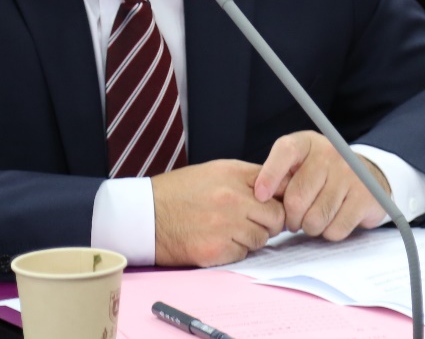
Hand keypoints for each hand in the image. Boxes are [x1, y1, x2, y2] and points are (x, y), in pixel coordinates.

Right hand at [151, 160, 284, 266]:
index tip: (273, 204)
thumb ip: (246, 178)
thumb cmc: (179, 193)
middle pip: (276, 216)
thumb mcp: (213, 171)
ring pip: (261, 238)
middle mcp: (232, 198)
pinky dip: (234, 251)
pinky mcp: (216, 250)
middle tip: (253, 222)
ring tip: (229, 230)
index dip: (278, 198)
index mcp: (233, 174)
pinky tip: (217, 241)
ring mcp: (225, 225)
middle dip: (269, 222)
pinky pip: (243, 254)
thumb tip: (277, 188)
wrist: (146, 215)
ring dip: (251, 237)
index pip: (277, 186)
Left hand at [254, 131, 388, 240]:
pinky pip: (335, 229)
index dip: (269, 175)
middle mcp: (330, 154)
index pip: (285, 151)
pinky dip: (329, 233)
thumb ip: (280, 175)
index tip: (260, 195)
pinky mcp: (365, 197)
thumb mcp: (300, 164)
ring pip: (315, 218)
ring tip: (313, 220)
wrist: (369, 175)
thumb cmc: (321, 174)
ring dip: (310, 228)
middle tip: (294, 220)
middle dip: (290, 218)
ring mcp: (350, 175)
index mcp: (308, 142)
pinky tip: (332, 221)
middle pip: (297, 198)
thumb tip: (260, 198)